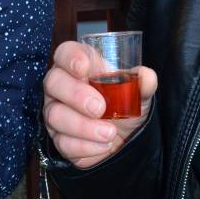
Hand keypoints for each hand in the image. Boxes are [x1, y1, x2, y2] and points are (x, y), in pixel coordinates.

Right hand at [42, 40, 157, 169]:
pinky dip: (85, 146)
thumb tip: (146, 76)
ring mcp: (56, 112)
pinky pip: (63, 142)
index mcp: (77, 66)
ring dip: (83, 126)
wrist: (127, 138)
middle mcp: (60, 86)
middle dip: (75, 95)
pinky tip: (103, 145)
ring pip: (55, 115)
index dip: (70, 58)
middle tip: (99, 108)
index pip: (64, 53)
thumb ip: (142, 83)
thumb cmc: (125, 104)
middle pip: (53, 82)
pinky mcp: (59, 138)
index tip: (84, 68)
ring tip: (109, 132)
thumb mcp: (138, 92)